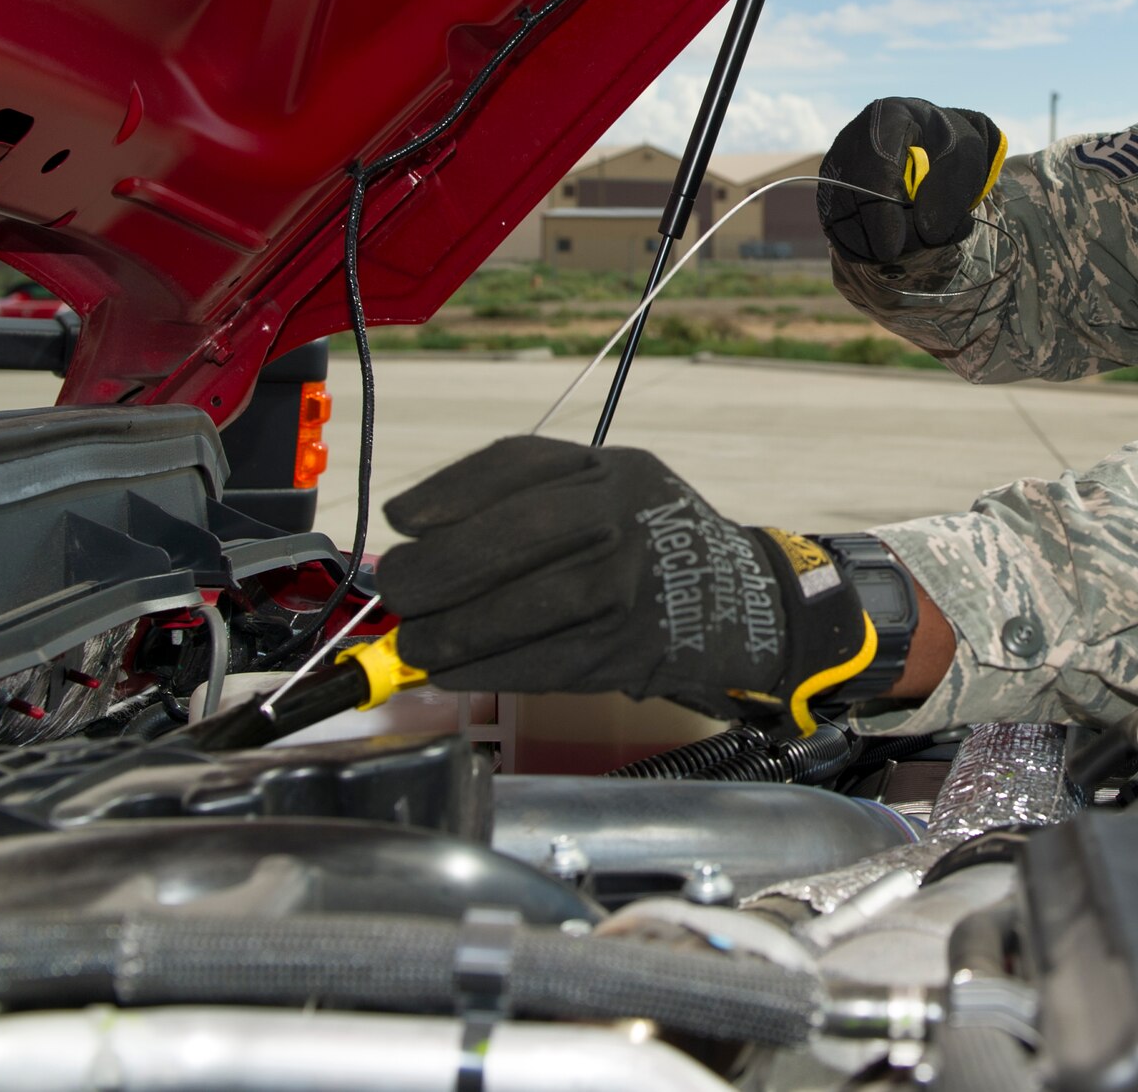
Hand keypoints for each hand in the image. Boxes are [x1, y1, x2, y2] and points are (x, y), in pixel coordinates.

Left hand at [377, 436, 876, 732]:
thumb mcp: (607, 486)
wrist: (740, 601)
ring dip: (452, 633)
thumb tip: (414, 528)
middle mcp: (624, 520)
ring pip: (523, 608)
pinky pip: (542, 663)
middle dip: (437, 569)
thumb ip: (525, 494)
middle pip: (513, 537)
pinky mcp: (627, 649)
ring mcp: (629, 587)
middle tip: (396, 591)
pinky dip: (487, 671)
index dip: (448, 494)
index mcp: (611, 470)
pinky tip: (454, 671)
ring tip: (414, 645)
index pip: (516, 466)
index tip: (399, 522)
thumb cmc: (652, 538)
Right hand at [818, 97, 1006, 263]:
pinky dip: (868, 248)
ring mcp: (835, 169)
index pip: (874, 169)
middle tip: (929, 239)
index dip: (880, 212)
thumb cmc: (951, 148)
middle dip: (890, 234)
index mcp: (887, 118)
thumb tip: (929, 232)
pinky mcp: (830, 194)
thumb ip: (951, 192)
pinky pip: (839, 234)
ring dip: (880, 245)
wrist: (931, 145)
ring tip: (918, 233)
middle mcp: (850, 141)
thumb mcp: (966, 160)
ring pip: (843, 223)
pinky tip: (896, 238)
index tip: (892, 248)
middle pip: (855, 202)